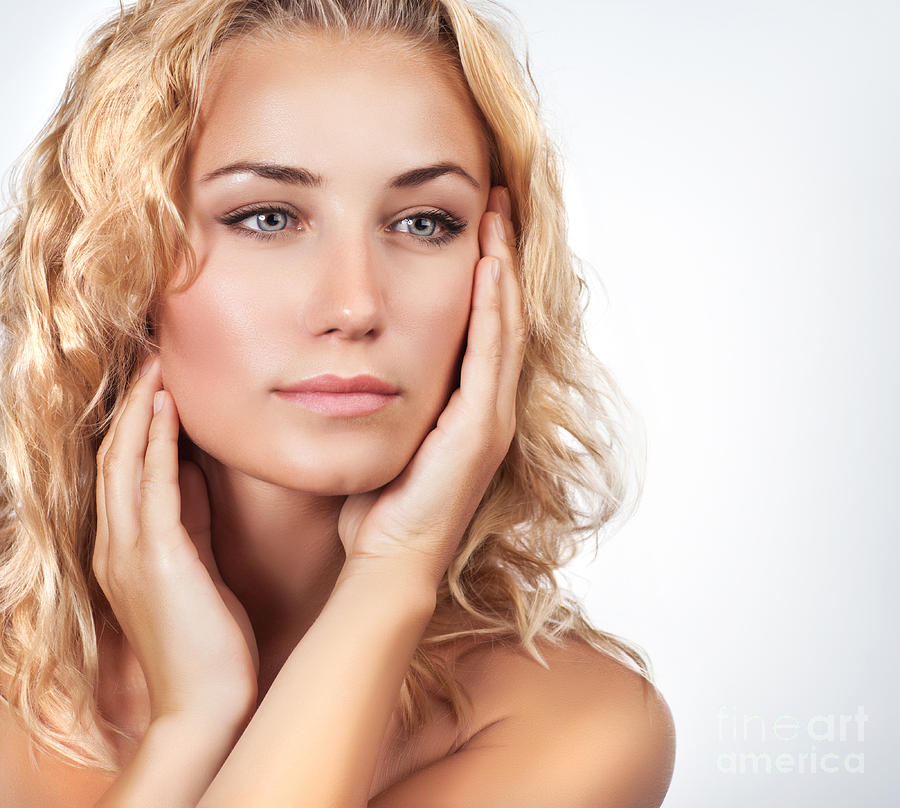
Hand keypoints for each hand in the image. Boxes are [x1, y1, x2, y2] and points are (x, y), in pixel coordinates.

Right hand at [93, 357, 259, 722]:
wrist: (209, 703)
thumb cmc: (209, 640)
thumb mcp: (196, 567)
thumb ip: (189, 521)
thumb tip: (196, 473)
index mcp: (126, 550)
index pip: (123, 472)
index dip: (135, 423)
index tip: (156, 382)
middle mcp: (117, 546)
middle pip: (115, 457)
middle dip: (133, 405)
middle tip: (152, 358)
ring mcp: (131, 552)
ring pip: (125, 462)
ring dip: (141, 409)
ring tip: (157, 366)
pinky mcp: (158, 558)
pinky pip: (152, 485)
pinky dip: (156, 441)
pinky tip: (168, 407)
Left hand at [338, 185, 524, 590]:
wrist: (387, 559)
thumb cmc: (377, 504)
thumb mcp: (384, 434)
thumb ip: (382, 393)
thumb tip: (351, 358)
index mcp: (468, 407)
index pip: (485, 326)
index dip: (486, 274)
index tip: (476, 226)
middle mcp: (490, 407)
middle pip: (504, 316)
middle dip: (501, 257)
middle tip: (497, 203)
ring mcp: (490, 417)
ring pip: (504, 326)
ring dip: (501, 269)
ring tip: (496, 217)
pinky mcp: (479, 428)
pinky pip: (489, 353)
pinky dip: (491, 307)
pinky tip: (486, 266)